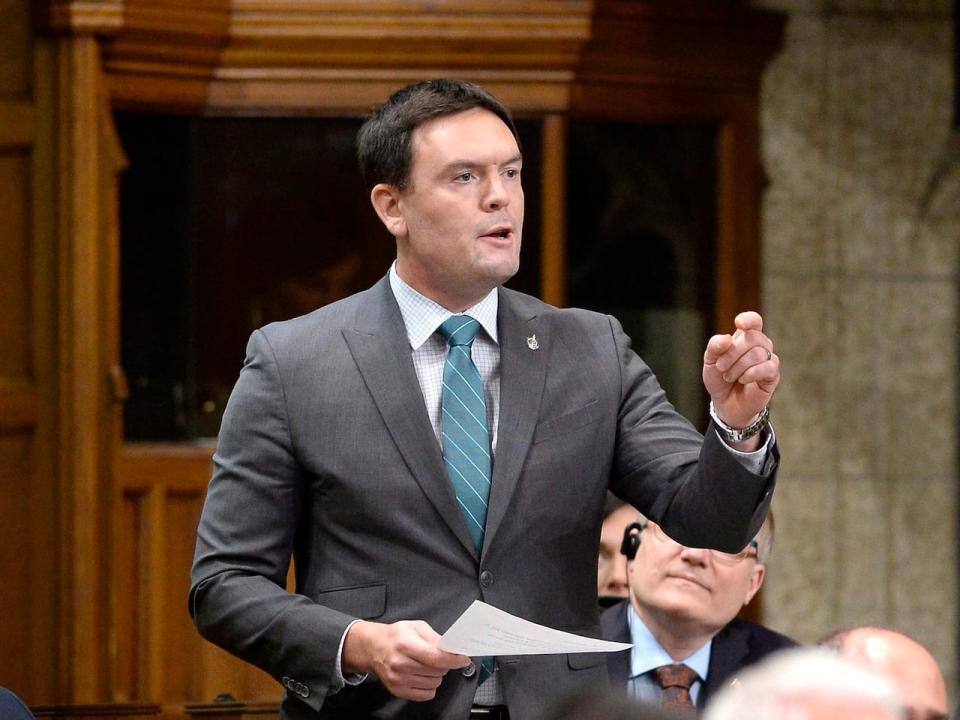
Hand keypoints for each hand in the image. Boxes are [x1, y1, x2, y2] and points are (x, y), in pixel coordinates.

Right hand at [343, 619, 469, 701]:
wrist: (374, 648)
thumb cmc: (396, 636)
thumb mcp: (416, 627)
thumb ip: (435, 638)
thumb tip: (452, 649)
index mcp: (405, 644)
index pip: (435, 657)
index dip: (453, 660)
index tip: (463, 659)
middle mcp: (400, 663)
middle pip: (436, 671)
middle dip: (445, 664)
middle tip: (440, 657)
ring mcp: (397, 679)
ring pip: (433, 684)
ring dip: (437, 675)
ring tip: (428, 665)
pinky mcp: (397, 690)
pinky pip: (425, 695)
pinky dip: (429, 686)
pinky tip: (423, 676)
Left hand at [702, 311, 779, 429]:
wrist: (725, 403)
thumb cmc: (719, 378)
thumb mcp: (710, 361)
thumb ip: (715, 347)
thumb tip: (727, 339)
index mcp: (745, 337)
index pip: (754, 321)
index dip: (749, 319)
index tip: (738, 324)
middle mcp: (760, 345)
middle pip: (752, 337)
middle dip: (732, 353)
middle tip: (720, 367)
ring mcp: (768, 360)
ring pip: (758, 353)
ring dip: (738, 367)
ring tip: (729, 377)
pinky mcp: (773, 375)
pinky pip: (768, 367)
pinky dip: (751, 374)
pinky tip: (742, 380)